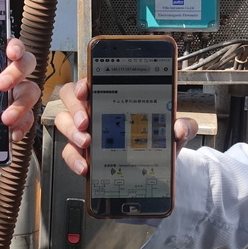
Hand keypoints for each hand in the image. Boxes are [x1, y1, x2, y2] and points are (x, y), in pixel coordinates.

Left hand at [0, 38, 41, 136]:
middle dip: (17, 72)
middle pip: (26, 64)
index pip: (8, 45)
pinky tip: (11, 134)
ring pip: (31, 92)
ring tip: (4, 118)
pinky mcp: (18, 119)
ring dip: (21, 104)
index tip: (11, 51)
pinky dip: (22, 126)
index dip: (15, 45)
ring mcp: (15, 96)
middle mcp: (7, 75)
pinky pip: (28, 120)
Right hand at [54, 78, 196, 176]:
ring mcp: (85, 131)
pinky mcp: (82, 153)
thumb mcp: (172, 131)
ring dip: (72, 132)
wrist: (155, 168)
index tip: (86, 88)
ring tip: (86, 143)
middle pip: (71, 97)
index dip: (85, 81)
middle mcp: (95, 109)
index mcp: (114, 95)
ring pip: (65, 123)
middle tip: (85, 120)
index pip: (92, 80)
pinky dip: (74, 160)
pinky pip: (70, 153)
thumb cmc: (157, 140)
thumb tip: (179, 128)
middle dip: (75, 107)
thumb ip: (183, 126)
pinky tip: (85, 167)